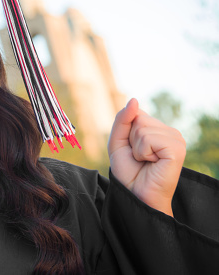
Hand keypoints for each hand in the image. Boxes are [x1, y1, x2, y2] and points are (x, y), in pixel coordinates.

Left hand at [108, 98, 185, 216]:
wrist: (135, 195)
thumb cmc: (128, 171)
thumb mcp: (118, 141)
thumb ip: (122, 119)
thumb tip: (134, 99)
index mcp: (157, 128)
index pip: (135, 113)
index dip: (125, 131)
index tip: (132, 149)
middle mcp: (169, 131)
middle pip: (138, 118)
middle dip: (130, 140)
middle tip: (138, 158)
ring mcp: (176, 139)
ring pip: (142, 128)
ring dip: (136, 148)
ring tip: (145, 161)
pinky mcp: (177, 149)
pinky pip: (148, 138)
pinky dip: (143, 152)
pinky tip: (152, 163)